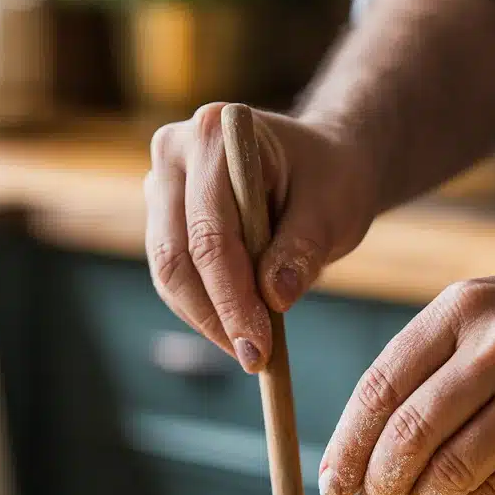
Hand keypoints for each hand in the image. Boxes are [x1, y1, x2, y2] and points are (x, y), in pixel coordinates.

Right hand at [145, 103, 374, 372]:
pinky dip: (204, 311)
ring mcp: (161, 185)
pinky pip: (174, 278)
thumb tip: (274, 297)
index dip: (231, 298)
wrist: (321, 166)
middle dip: (214, 316)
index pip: (210, 234)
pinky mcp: (163, 219)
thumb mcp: (333, 209)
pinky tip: (238, 331)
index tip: (259, 347)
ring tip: (252, 351)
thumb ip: (302, 249)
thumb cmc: (330, 180)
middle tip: (254, 360)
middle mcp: (174, 153)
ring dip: (207, 320)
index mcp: (214, 135)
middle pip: (175, 256)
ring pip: (168, 272)